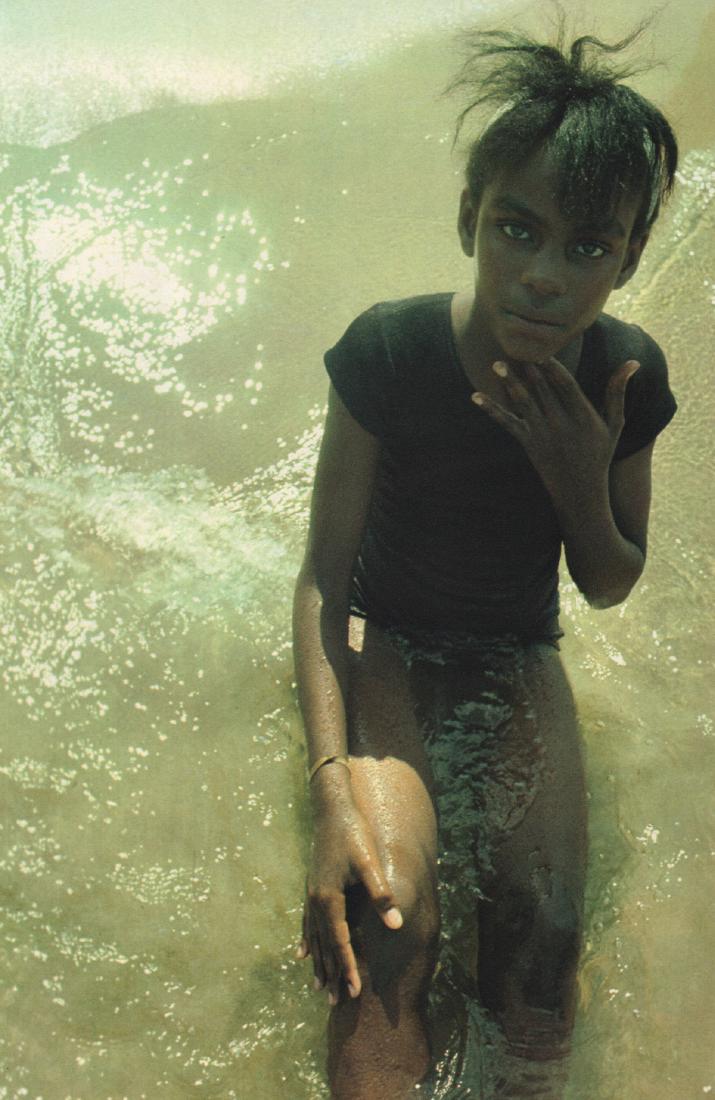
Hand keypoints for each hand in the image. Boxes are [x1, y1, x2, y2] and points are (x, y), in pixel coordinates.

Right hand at [296, 799, 402, 1005]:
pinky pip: (308, 923)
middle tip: (336, 1003)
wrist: (332, 809)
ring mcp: (311, 894)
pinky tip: (304, 953)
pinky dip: (307, 941)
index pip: (339, 941)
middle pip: (323, 945)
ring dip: (318, 963)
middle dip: (331, 974)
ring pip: (314, 937)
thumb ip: (380, 893)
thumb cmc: (353, 833)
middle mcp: (315, 900)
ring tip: (319, 988)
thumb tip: (395, 924)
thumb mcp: (370, 862)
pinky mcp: (312, 887)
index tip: (355, 991)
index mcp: (328, 898)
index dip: (348, 967)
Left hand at [471, 357, 639, 503]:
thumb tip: (633, 362)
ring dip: (509, 383)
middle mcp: (562, 424)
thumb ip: (617, 392)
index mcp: (584, 416)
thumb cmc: (599, 455)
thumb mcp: (615, 424)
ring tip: (496, 364)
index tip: (543, 348)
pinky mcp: (528, 444)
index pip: (567, 385)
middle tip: (513, 344)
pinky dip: (491, 410)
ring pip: (523, 403)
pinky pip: (507, 423)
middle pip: (542, 390)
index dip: (553, 366)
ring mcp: (543, 435)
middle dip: (528, 368)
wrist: (581, 494)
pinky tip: (475, 397)